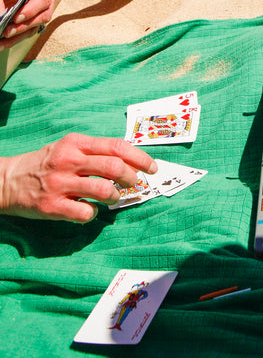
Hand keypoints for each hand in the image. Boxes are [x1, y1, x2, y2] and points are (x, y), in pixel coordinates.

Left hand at [0, 0, 56, 44]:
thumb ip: (0, 0)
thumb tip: (1, 20)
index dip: (32, 10)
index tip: (16, 18)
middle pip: (43, 15)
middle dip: (24, 26)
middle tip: (7, 32)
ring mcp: (41, 11)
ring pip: (35, 27)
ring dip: (18, 35)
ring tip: (2, 39)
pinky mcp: (32, 22)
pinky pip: (26, 34)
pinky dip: (14, 40)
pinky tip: (1, 44)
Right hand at [0, 133, 157, 222]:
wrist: (8, 180)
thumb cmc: (46, 163)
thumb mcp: (69, 147)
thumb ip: (96, 152)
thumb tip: (131, 162)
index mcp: (76, 143)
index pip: (117, 146)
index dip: (140, 158)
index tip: (152, 168)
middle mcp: (69, 160)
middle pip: (115, 167)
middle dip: (133, 179)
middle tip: (135, 186)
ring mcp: (60, 183)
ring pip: (104, 190)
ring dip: (116, 197)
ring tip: (113, 198)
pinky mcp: (52, 206)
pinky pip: (85, 213)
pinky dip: (93, 214)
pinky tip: (89, 210)